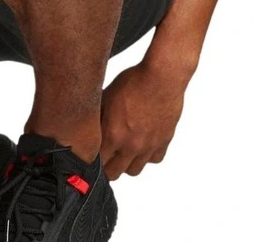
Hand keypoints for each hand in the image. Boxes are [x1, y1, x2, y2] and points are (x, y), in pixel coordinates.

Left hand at [100, 60, 186, 179]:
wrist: (162, 78)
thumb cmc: (135, 81)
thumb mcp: (107, 94)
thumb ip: (98, 115)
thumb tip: (88, 123)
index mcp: (113, 134)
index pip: (97, 162)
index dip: (91, 159)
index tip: (89, 155)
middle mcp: (131, 145)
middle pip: (114, 173)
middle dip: (106, 167)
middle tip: (104, 157)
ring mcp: (149, 146)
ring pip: (134, 170)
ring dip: (126, 163)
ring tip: (122, 151)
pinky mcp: (164, 142)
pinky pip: (153, 159)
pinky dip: (146, 156)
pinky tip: (142, 144)